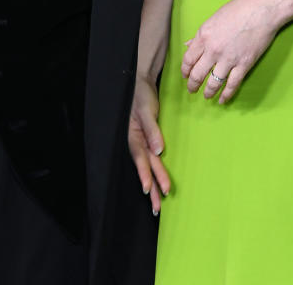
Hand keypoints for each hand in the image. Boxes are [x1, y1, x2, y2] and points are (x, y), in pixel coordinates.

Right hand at [127, 74, 170, 215]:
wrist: (143, 85)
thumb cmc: (142, 97)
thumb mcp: (146, 111)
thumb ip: (152, 130)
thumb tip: (159, 150)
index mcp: (133, 137)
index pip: (140, 158)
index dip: (144, 174)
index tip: (148, 188)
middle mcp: (138, 143)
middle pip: (146, 168)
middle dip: (151, 187)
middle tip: (156, 207)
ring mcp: (143, 143)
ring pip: (150, 167)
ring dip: (154, 184)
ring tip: (158, 203)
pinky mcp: (150, 141)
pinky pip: (153, 160)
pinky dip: (156, 173)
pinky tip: (158, 184)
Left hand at [181, 0, 282, 103]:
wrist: (263, 8)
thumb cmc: (240, 7)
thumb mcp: (215, 18)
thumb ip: (201, 34)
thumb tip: (188, 45)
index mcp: (204, 36)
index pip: (188, 59)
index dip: (185, 70)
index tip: (185, 75)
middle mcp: (213, 50)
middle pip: (197, 74)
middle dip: (192, 85)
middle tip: (192, 90)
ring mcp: (229, 59)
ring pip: (213, 83)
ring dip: (208, 92)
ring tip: (206, 96)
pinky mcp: (244, 64)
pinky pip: (232, 84)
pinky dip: (226, 95)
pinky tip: (222, 100)